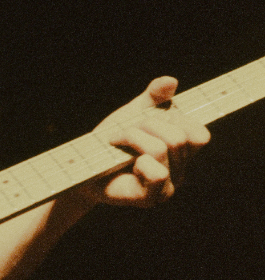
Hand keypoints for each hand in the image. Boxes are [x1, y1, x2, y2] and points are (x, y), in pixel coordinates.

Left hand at [89, 76, 210, 207]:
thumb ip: (153, 98)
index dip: (178, 120)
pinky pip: (158, 173)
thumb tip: (170, 81)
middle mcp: (180, 171)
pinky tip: (125, 163)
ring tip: (117, 142)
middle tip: (124, 131)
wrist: (80, 168)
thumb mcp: (132, 114)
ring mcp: (168, 187)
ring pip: (163, 148)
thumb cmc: (110, 143)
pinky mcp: (151, 198)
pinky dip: (137, 161)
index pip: (199, 134)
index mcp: (181, 152)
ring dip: (133, 137)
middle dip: (146, 125)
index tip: (150, 118)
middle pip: (179, 137)